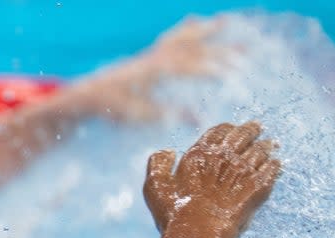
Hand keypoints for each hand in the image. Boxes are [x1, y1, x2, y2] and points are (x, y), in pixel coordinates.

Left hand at [64, 18, 230, 121]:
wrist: (88, 95)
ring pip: (182, 37)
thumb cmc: (113, 108)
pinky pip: (170, 38)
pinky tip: (195, 23)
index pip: (190, 67)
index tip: (234, 73)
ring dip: (204, 30)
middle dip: (220, 51)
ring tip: (225, 21)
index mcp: (155, 72)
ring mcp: (152, 54)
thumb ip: (169, 115)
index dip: (213, 69)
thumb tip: (198, 119)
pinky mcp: (148, 56)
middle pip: (193, 49)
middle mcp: (156, 58)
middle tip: (246, 54)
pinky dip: (185, 30)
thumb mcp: (140, 116)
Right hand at [142, 121, 279, 237]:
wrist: (198, 233)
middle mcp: (223, 158)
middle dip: (251, 130)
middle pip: (242, 136)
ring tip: (271, 144)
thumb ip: (158, 164)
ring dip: (266, 146)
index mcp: (199, 154)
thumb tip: (168, 151)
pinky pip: (271, 171)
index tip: (232, 128)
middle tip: (257, 128)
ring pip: (259, 151)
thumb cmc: (175, 214)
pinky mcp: (257, 187)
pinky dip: (275, 166)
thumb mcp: (155, 187)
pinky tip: (277, 165)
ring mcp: (242, 172)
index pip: (217, 132)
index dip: (226, 128)